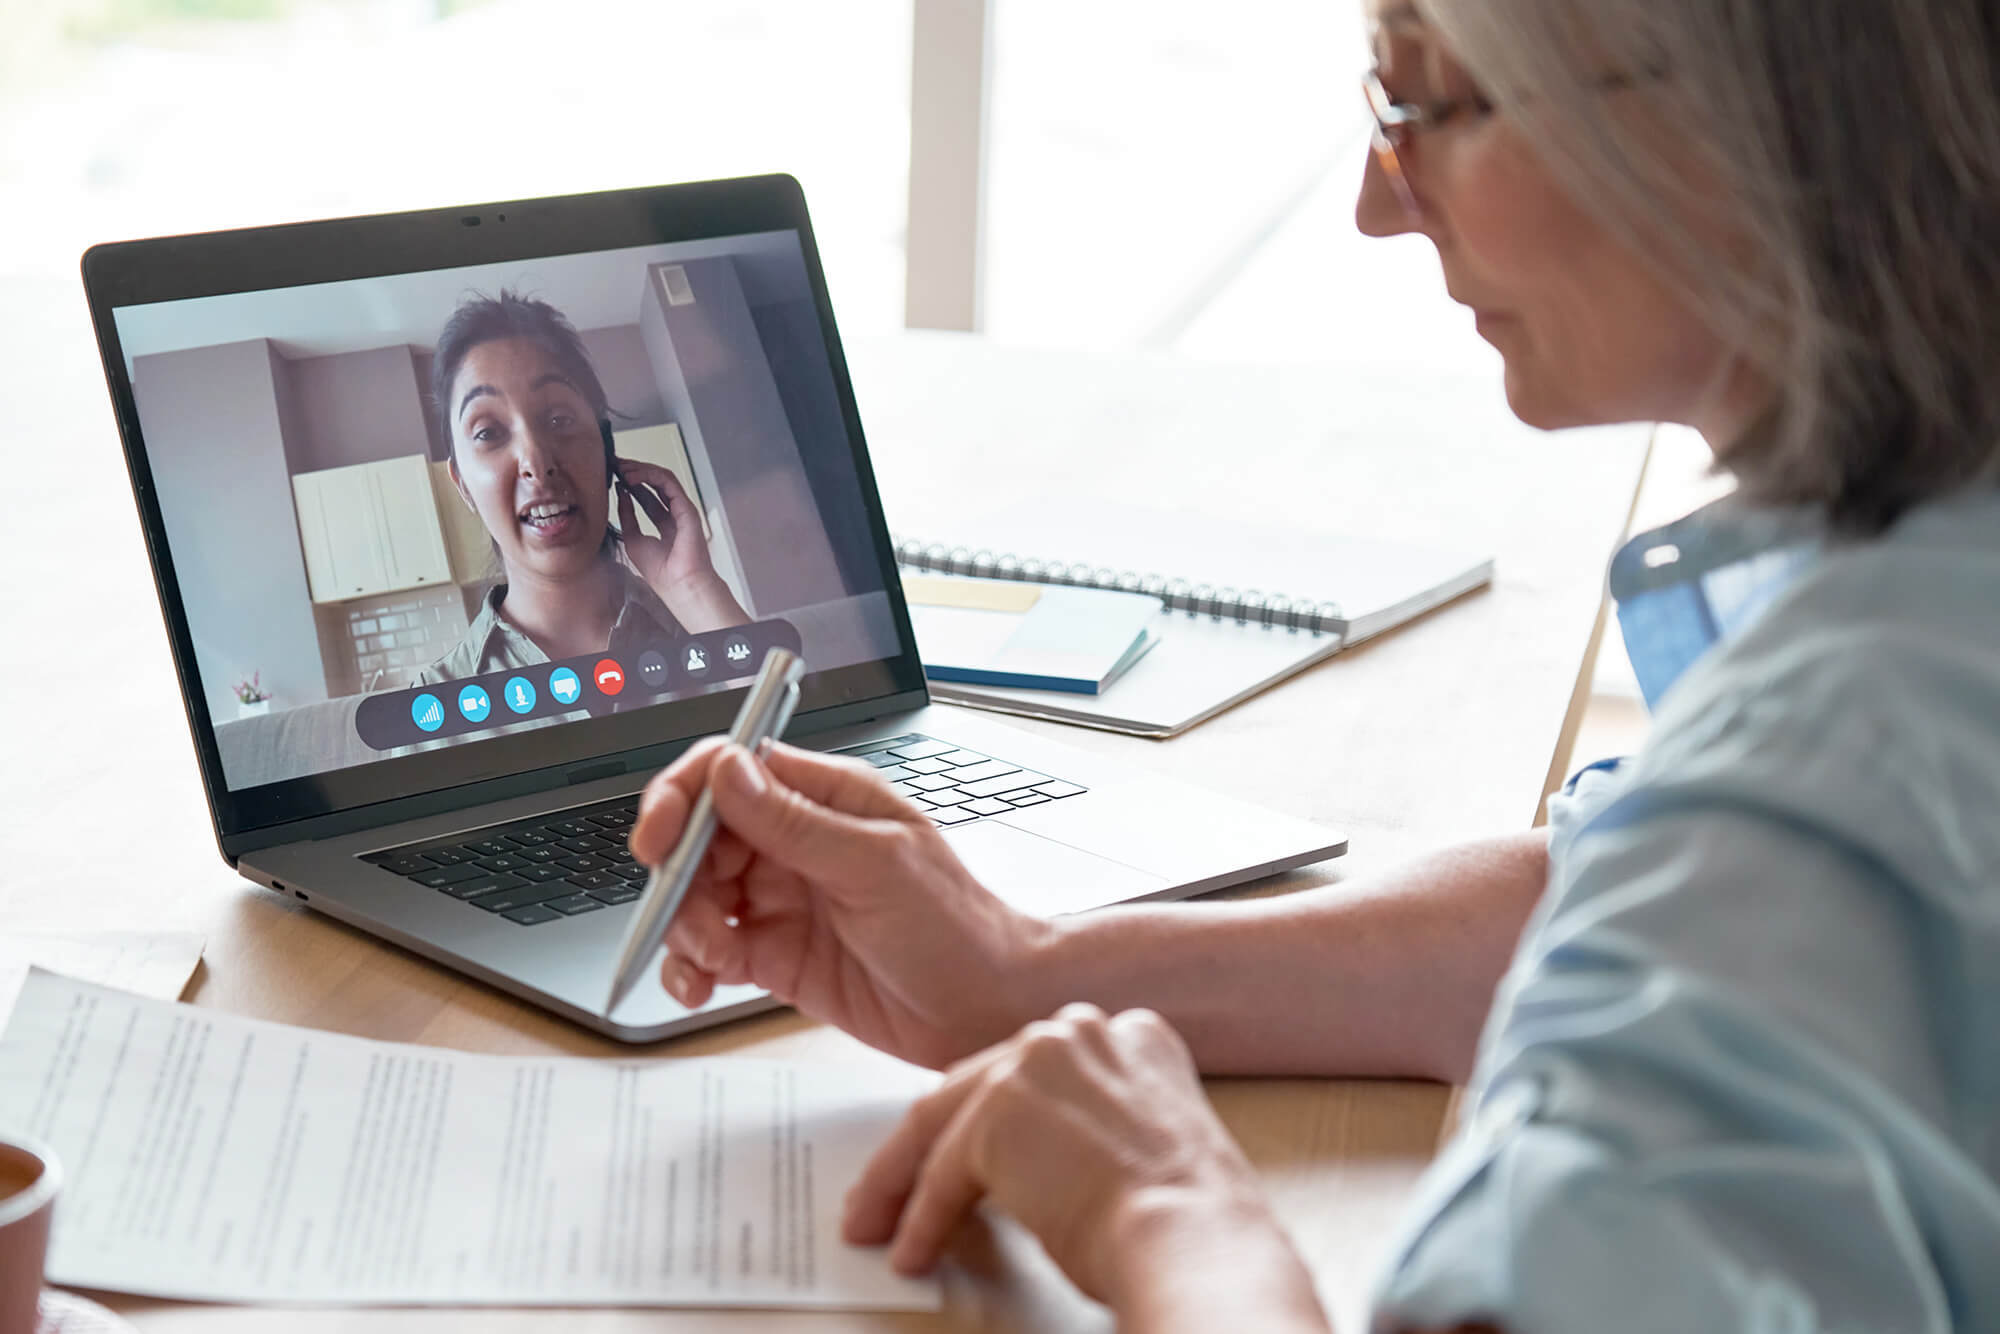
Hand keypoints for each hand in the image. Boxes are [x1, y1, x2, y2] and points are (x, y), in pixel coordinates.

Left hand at [613, 458, 748, 630]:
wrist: (678, 584)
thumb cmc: (661, 571)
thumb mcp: (632, 539)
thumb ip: (627, 516)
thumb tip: (621, 494)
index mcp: (664, 524)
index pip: (647, 496)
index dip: (630, 484)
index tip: (614, 476)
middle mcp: (674, 513)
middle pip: (654, 484)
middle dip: (635, 472)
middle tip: (616, 465)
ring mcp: (682, 509)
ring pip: (662, 479)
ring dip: (641, 470)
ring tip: (622, 468)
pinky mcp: (686, 507)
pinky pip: (668, 483)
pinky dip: (650, 475)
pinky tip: (633, 477)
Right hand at [629, 739, 1053, 1068]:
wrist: (986, 1009)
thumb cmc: (957, 926)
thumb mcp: (876, 865)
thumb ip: (793, 822)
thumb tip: (727, 771)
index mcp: (824, 798)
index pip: (730, 771)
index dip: (683, 797)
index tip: (660, 838)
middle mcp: (795, 842)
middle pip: (700, 837)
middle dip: (679, 876)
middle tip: (690, 916)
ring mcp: (781, 898)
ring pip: (695, 896)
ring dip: (684, 926)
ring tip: (713, 959)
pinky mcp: (773, 954)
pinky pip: (708, 951)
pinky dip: (691, 967)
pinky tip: (701, 985)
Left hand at [843, 1003, 1302, 1314]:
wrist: (1192, 1239)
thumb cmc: (1189, 1222)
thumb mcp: (1149, 1146)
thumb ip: (1095, 1127)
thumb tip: (1040, 1167)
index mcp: (1130, 1036)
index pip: (1035, 1072)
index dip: (995, 1115)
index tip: (969, 1148)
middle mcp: (1079, 1032)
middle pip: (979, 1087)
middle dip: (934, 1144)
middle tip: (898, 1188)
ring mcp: (1034, 1063)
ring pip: (946, 1124)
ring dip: (903, 1182)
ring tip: (882, 1223)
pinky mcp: (997, 1111)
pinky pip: (941, 1175)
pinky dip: (921, 1220)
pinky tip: (914, 1251)